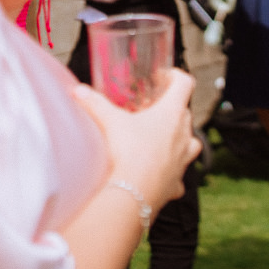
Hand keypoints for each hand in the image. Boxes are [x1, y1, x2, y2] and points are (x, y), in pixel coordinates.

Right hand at [74, 69, 200, 211]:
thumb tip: (78, 91)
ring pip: (190, 142)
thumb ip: (94, 103)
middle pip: (185, 113)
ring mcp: (183, 159)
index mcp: (172, 113)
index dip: (177, 76)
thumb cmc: (128, 152)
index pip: (185, 84)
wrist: (133, 193)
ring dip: (178, 139)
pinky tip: (159, 173)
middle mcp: (184, 134)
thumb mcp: (109, 121)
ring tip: (160, 140)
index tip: (165, 76)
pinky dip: (171, 171)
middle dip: (171, 109)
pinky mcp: (177, 181)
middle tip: (152, 109)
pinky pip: (178, 173)